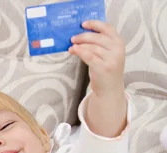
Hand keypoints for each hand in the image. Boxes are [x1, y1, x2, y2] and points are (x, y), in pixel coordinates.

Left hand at [69, 21, 126, 137]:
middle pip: (98, 38)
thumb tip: (81, 36)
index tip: (83, 24)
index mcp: (119, 43)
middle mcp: (118, 50)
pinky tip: (73, 50)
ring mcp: (111, 59)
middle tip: (73, 38)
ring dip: (80, 45)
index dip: (95, 24)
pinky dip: (80, 52)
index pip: (108, 28)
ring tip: (71, 46)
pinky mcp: (103, 68)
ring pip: (92, 47)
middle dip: (83, 36)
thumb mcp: (107, 54)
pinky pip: (89, 56)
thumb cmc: (105, 70)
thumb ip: (100, 44)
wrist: (110, 90)